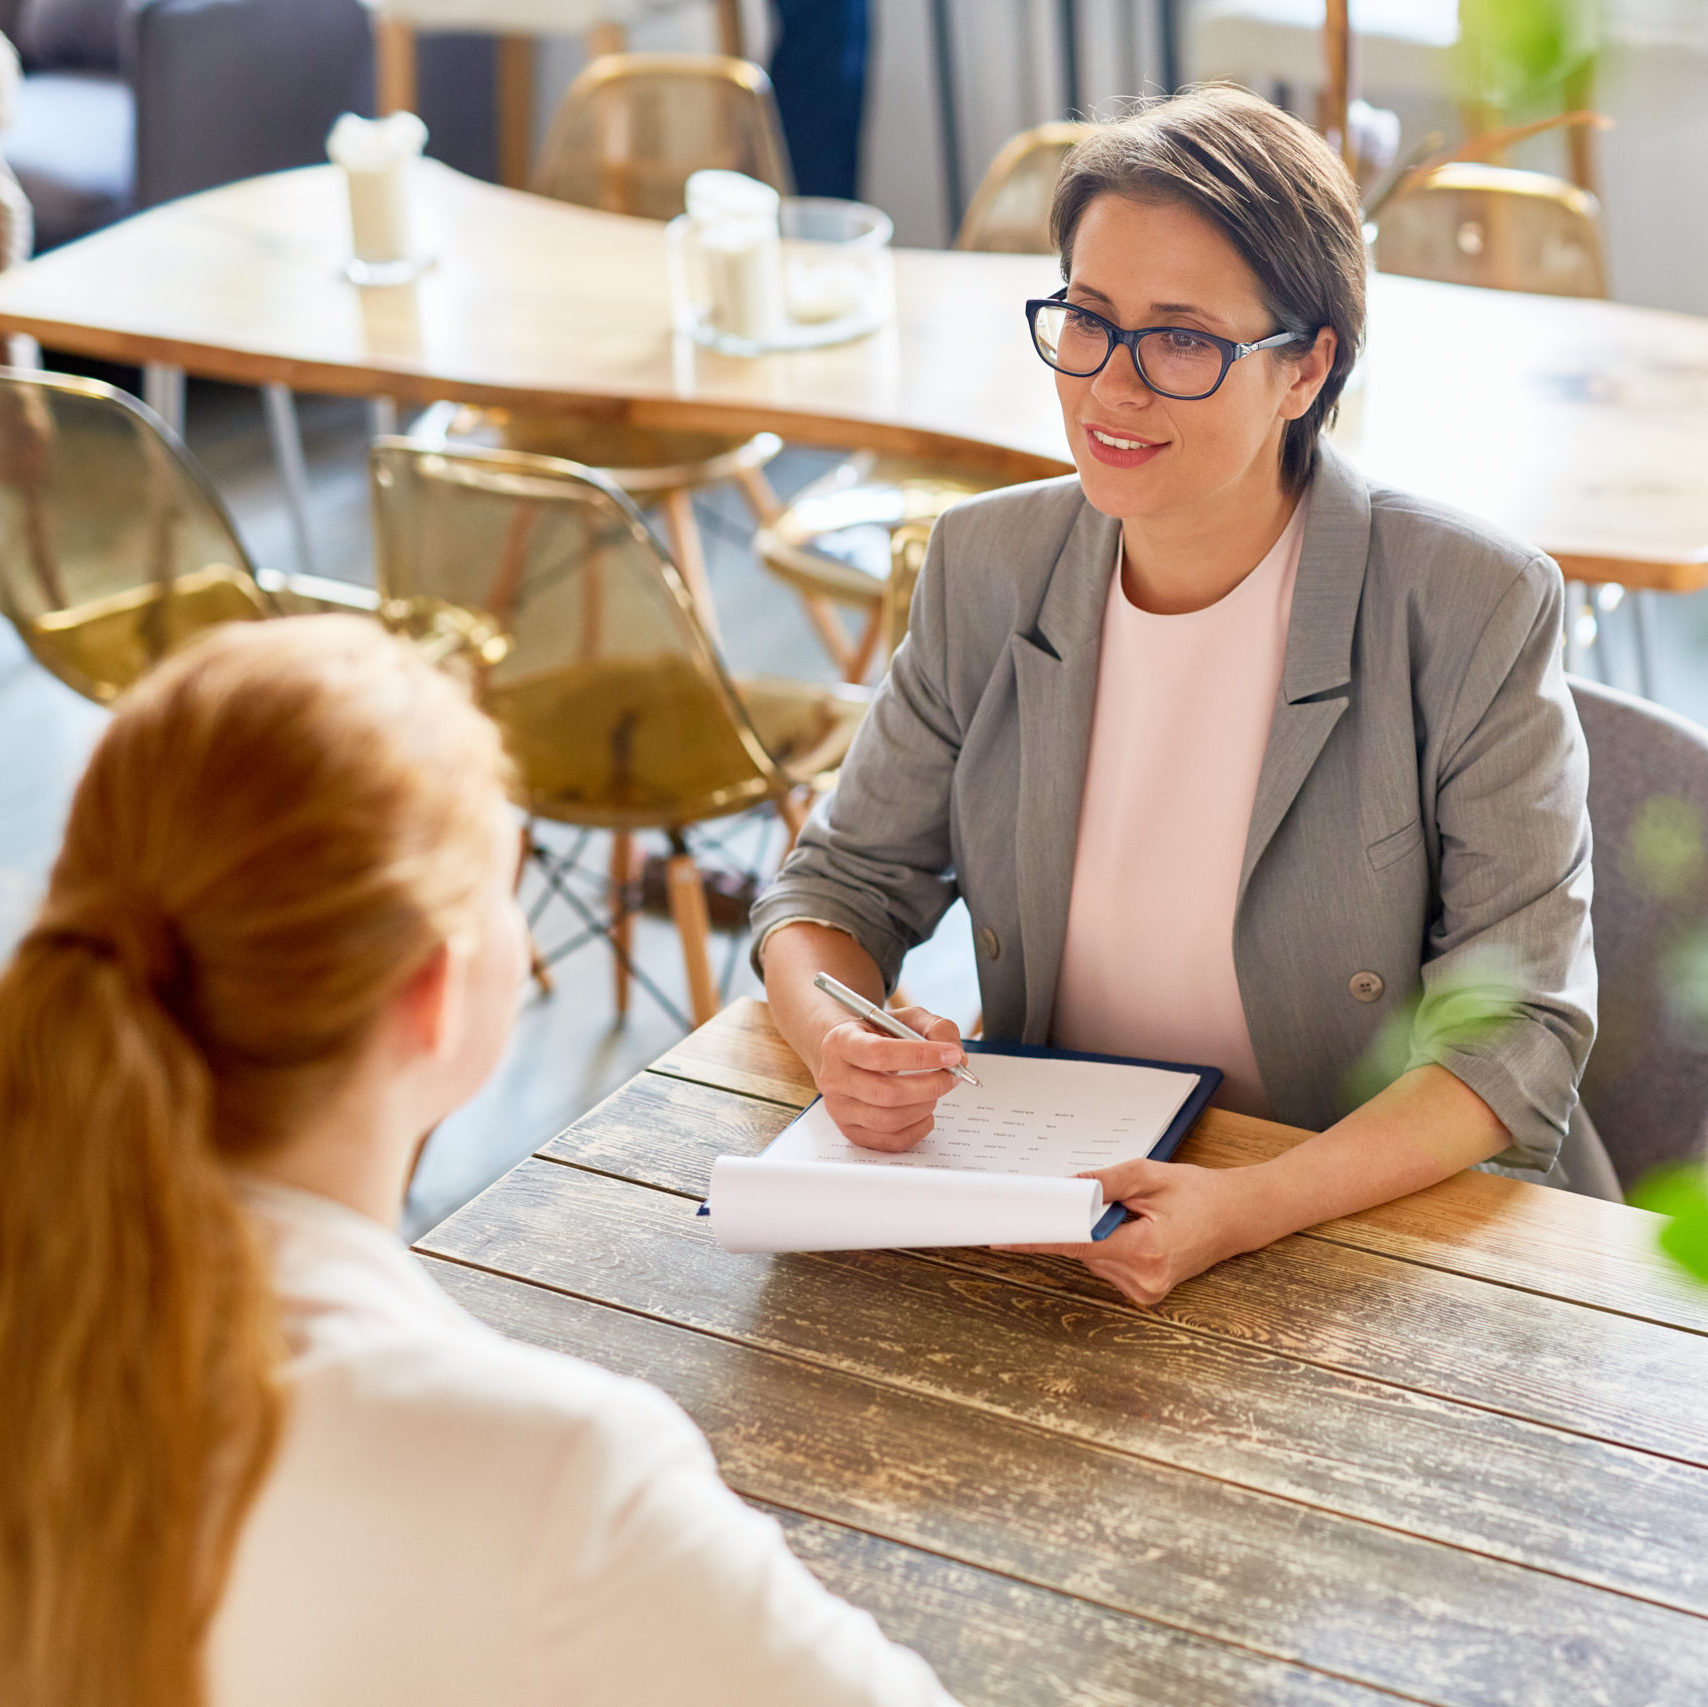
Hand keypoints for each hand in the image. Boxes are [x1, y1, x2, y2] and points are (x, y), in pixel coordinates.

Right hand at [813, 1005, 967, 1151]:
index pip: (879, 1053)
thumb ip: (935, 1028)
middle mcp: (835, 1077)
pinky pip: (891, 1141)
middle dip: (930, 1085)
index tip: (951, 1055)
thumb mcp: (905, 1019)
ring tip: (934, 1091)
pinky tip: (924, 1110)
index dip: (919, 1056)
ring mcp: (840, 1109)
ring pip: (889, 1120)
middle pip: (886, 1093)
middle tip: (953, 1076)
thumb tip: (957, 1057)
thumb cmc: (878, 1036)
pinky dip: (918, 1128)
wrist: (849, 1055)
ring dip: (924, 1106)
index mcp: (842, 1042)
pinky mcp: (852, 1132)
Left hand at [1003, 1156, 1264, 1306]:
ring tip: (1139, 1217)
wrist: (1237, 1216)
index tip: (1005, 1238)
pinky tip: (1139, 1232)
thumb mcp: (1149, 1175)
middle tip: (1111, 1202)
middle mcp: (1144, 1279)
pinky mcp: (1146, 1293)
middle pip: (1083, 1250)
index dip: (1039, 1238)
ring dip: (1100, 1235)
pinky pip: (1107, 1265)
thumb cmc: (1199, 1193)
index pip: (1077, 1244)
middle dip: (1082, 1223)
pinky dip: (1111, 1246)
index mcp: (1145, 1250)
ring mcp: (1146, 1291)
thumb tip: (1064, 1188)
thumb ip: (1104, 1183)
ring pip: (1093, 1258)